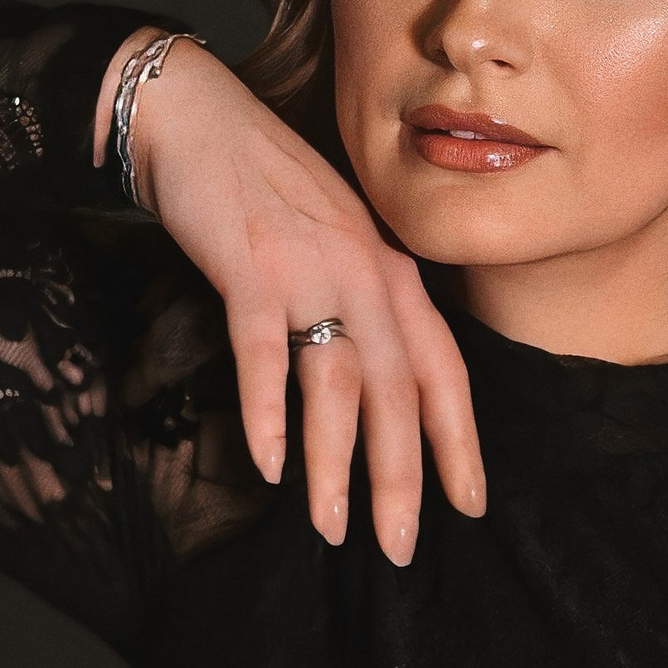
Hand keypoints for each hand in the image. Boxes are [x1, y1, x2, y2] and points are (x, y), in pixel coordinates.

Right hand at [95, 33, 484, 562]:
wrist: (197, 119)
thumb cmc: (266, 188)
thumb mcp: (339, 243)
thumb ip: (366, 303)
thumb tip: (380, 382)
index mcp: (394, 272)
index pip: (444, 370)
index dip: (459, 441)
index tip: (469, 505)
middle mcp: (366, 273)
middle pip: (399, 393)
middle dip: (403, 479)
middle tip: (398, 548)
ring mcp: (310, 269)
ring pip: (338, 383)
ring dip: (334, 464)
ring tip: (332, 530)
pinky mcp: (250, 268)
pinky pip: (265, 353)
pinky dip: (268, 412)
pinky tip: (268, 465)